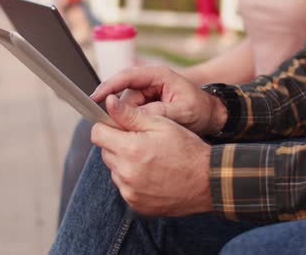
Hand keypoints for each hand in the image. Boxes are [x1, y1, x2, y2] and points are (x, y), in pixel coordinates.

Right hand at [91, 66, 226, 135]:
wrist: (213, 115)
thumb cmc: (201, 110)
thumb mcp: (182, 112)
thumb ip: (157, 112)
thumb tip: (132, 116)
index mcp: (158, 75)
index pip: (127, 76)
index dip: (108, 86)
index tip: (95, 98)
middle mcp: (149, 82)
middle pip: (123, 96)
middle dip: (120, 113)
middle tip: (122, 130)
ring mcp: (148, 93)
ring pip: (127, 108)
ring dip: (129, 121)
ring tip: (142, 134)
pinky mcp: (147, 105)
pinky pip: (133, 114)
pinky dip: (133, 125)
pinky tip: (139, 135)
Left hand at [91, 95, 211, 216]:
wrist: (207, 181)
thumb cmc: (187, 149)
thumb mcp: (161, 124)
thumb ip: (130, 114)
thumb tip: (108, 101)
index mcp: (130, 149)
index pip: (97, 134)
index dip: (106, 126)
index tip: (118, 125)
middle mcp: (126, 173)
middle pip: (105, 152)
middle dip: (117, 144)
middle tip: (141, 142)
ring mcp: (130, 191)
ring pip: (114, 170)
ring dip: (125, 163)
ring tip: (150, 159)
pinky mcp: (135, 204)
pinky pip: (124, 187)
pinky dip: (133, 180)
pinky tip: (152, 175)